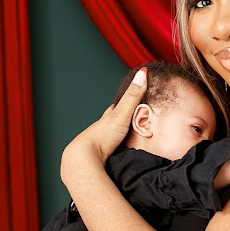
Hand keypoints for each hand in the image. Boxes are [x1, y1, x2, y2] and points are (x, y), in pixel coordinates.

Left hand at [61, 67, 147, 182]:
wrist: (86, 158)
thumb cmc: (103, 135)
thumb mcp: (122, 114)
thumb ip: (133, 96)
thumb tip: (143, 72)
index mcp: (108, 116)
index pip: (118, 105)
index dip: (127, 100)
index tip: (135, 95)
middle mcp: (104, 127)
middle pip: (114, 119)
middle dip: (123, 116)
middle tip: (133, 115)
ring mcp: (103, 141)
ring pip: (113, 133)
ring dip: (121, 133)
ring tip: (131, 134)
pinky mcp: (104, 155)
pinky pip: (115, 148)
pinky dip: (121, 147)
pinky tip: (124, 151)